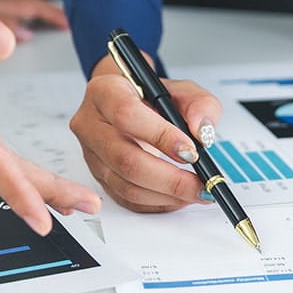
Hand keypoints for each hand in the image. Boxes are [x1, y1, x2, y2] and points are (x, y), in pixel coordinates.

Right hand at [69, 55, 221, 212]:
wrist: (131, 102)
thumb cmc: (151, 95)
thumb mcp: (182, 89)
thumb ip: (200, 105)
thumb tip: (202, 133)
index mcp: (105, 91)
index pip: (126, 114)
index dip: (160, 136)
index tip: (190, 152)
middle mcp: (91, 123)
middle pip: (124, 158)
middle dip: (169, 178)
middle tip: (199, 184)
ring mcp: (92, 154)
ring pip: (125, 185)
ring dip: (166, 195)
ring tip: (195, 192)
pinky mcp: (99, 177)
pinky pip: (126, 199)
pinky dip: (157, 203)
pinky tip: (178, 197)